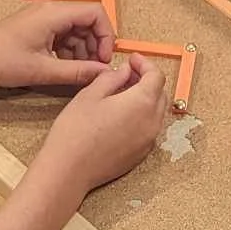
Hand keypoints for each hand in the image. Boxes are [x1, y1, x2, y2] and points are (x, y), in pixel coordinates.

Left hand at [0, 1, 114, 91]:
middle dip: (94, 46)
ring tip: (76, 73)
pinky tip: (63, 69)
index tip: (104, 59)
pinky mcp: (35, 28)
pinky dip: (67, 51)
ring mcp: (41, 18)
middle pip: (87, 22)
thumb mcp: (43, 71)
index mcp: (53, 13)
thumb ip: (78, 72)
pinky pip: (61, 35)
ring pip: (75, 30)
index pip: (96, 13)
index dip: (106, 36)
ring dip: (81, 51)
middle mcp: (49, 10)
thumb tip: (103, 73)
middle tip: (92, 70)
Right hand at [35, 56, 166, 199]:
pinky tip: (122, 114)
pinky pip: (149, 129)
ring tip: (123, 93)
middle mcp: (152, 122)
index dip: (146, 64)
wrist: (70, 170)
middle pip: (161, 94)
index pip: (156, 76)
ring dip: (146, 99)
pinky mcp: (141, 154)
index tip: (133, 59)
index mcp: (142, 103)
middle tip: (128, 74)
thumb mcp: (90, 94)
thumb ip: (112, 78)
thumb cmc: (76, 132)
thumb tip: (125, 72)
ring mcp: (148, 141)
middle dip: (147, 80)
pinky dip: (142, 116)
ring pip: (156, 112)